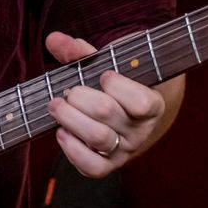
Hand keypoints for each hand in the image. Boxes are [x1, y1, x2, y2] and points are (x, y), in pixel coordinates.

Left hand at [45, 31, 180, 176]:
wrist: (127, 114)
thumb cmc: (117, 83)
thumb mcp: (108, 63)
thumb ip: (82, 52)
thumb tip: (54, 40)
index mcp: (153, 104)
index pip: (140, 101)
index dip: (116, 85)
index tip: (105, 75)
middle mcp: (142, 131)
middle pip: (106, 113)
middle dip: (79, 96)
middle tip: (68, 90)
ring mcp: (125, 151)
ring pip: (96, 138)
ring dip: (69, 117)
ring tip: (55, 105)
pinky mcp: (107, 167)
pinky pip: (91, 167)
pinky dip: (71, 148)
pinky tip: (62, 131)